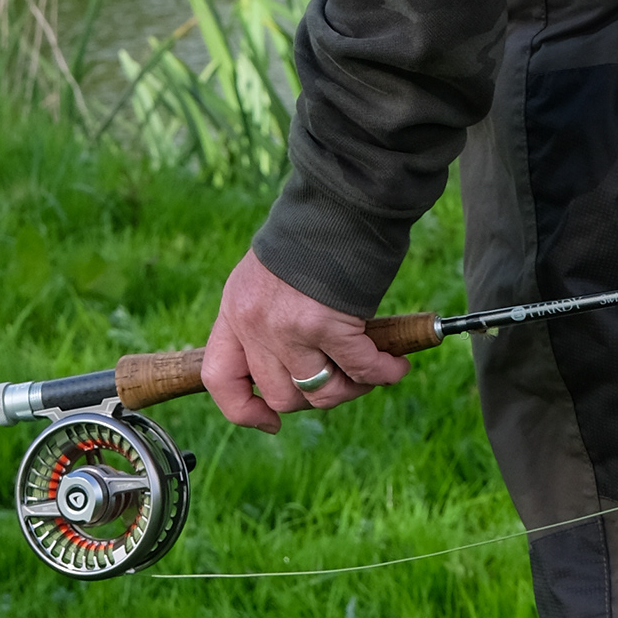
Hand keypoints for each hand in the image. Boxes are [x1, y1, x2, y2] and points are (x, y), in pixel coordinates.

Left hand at [201, 250, 409, 432]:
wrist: (340, 197)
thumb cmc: (315, 232)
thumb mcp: (270, 276)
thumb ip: (270, 317)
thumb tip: (297, 367)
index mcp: (234, 309)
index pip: (220, 378)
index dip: (243, 410)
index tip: (270, 420)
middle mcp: (253, 324)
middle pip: (279, 394)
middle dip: (316, 396)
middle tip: (345, 380)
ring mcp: (287, 327)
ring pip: (318, 391)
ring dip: (351, 388)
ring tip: (373, 371)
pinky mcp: (326, 324)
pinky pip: (358, 368)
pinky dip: (382, 372)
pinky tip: (397, 366)